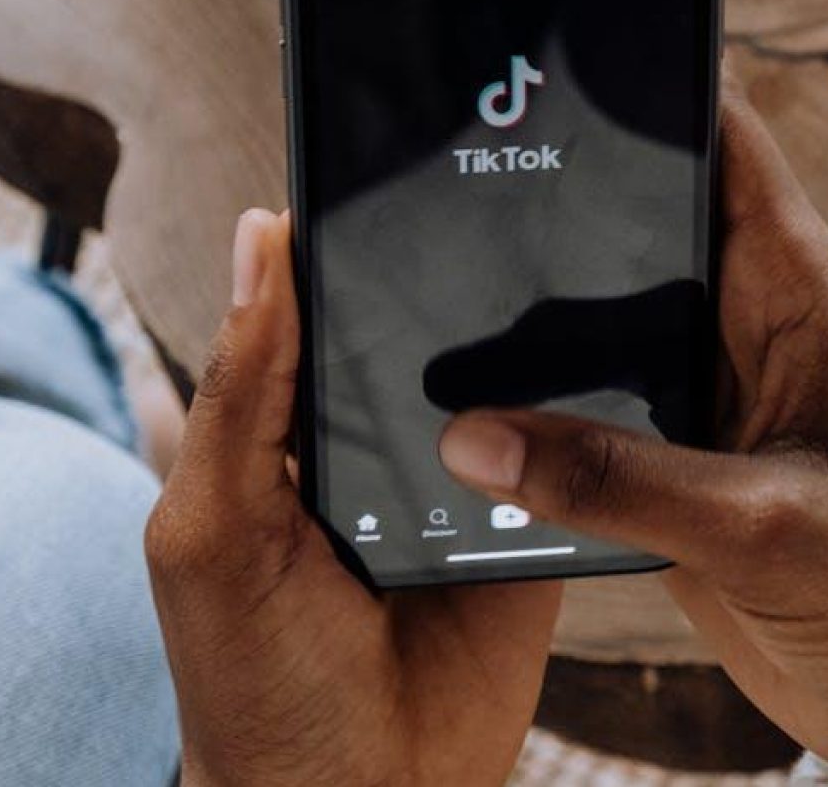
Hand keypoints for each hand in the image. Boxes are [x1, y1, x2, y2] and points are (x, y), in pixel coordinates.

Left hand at [146, 210, 561, 786]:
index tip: (385, 148)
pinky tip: (615, 357)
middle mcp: (372, 442)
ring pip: (501, 375)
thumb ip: (240, 395)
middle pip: (418, 325)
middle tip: (501, 176)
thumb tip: (259, 237)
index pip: (313, 302)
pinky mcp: (532, 527)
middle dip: (449, 268)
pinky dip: (587, 414)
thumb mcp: (212, 528)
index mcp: (284, 431)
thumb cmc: (250, 679)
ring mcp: (459, 482)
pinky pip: (567, 452)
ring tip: (570, 243)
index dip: (340, 231)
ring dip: (531, 332)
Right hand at [438, 93, 827, 770]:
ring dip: (527, 319)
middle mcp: (747, 320)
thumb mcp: (762, 526)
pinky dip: (534, 408)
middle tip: (434, 182)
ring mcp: (706, 390)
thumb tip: (472, 435)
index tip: (536, 54)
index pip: (718, 136)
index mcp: (798, 288)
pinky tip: (460, 414)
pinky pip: (587, 408)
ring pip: (597, 317)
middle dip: (549, 201)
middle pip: (633, 219)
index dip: (639, 81)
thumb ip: (617, 481)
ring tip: (417, 299)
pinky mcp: (675, 461)